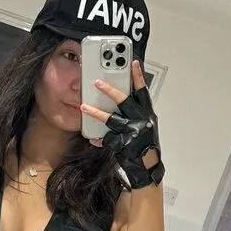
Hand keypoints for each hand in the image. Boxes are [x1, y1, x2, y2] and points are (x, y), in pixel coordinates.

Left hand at [81, 60, 163, 188]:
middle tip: (97, 82)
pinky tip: (93, 139)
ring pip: (112, 119)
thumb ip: (135, 113)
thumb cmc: (145, 145)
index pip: (142, 92)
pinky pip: (107, 139)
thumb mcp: (145, 125)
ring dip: (96, 112)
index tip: (133, 63)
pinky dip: (99, 139)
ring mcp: (133, 132)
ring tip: (83, 107)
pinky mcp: (124, 144)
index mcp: (147, 113)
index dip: (138, 77)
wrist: (147, 167)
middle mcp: (142, 120)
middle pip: (124, 101)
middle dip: (110, 91)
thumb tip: (120, 99)